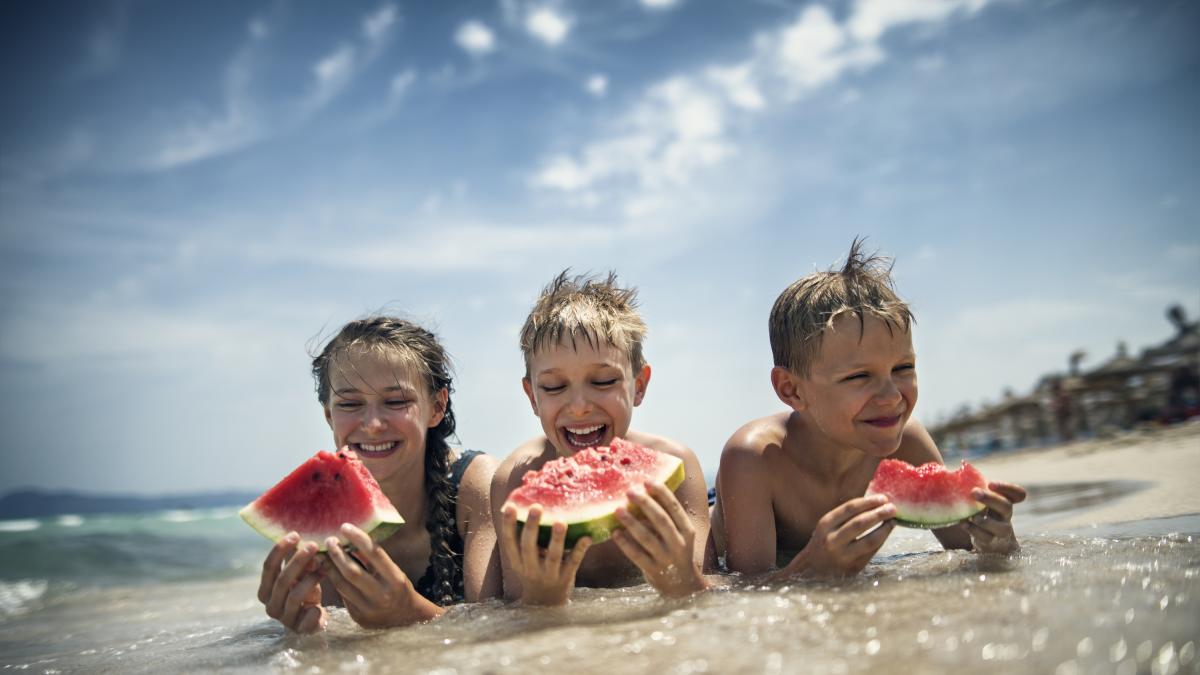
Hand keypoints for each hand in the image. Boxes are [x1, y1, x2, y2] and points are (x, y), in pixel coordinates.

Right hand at [257, 532, 326, 632]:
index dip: (280, 550)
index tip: (295, 534)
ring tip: (324, 568)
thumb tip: (305, 542)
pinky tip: (320, 606)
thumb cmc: (305, 591)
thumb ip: (299, 560)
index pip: (268, 567)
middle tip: (314, 545)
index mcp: (265, 590)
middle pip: (282, 580)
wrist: (314, 619)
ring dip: (310, 580)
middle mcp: (270, 605)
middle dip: (298, 561)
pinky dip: (314, 610)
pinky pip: (306, 617)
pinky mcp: (299, 630)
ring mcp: (284, 619)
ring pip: (294, 596)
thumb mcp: (301, 574)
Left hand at [320, 524, 442, 628]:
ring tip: (323, 555)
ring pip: (342, 585)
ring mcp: (368, 609)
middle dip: (337, 554)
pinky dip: (335, 581)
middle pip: (352, 571)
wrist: (406, 618)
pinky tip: (328, 571)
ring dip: (330, 568)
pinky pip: (343, 596)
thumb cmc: (399, 588)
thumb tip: (352, 540)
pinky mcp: (358, 617)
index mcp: (395, 579)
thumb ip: (374, 560)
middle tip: (329, 540)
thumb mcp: (394, 571)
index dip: (358, 538)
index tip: (345, 527)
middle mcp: (382, 595)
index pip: (374, 554)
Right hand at [499, 504, 591, 605]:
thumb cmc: (534, 571)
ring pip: (552, 556)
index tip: (510, 507)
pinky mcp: (565, 579)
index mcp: (517, 561)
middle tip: (537, 507)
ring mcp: (548, 575)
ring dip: (557, 539)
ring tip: (561, 522)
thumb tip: (527, 504)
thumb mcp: (523, 560)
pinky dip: (580, 550)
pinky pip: (573, 563)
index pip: (509, 541)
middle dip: (532, 527)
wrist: (545, 603)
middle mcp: (530, 569)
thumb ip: (525, 539)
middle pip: (529, 547)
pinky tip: (586, 537)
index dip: (508, 524)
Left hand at [611, 481, 708, 596]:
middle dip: (645, 504)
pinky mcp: (654, 570)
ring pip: (647, 538)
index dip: (661, 493)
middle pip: (661, 520)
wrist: (683, 586)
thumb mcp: (680, 536)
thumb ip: (667, 519)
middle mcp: (679, 544)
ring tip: (617, 510)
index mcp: (687, 531)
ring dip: (631, 522)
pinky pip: (637, 555)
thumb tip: (643, 495)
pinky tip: (614, 533)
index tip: (647, 480)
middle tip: (629, 491)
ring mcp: (666, 558)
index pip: (674, 508)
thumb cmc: (676, 553)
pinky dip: (625, 544)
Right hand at [786, 495, 895, 578]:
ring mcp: (843, 555)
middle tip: (893, 508)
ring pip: (870, 541)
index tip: (883, 498)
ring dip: (884, 530)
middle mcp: (833, 540)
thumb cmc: (825, 541)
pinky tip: (886, 533)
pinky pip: (871, 552)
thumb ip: (847, 516)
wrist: (812, 569)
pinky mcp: (853, 568)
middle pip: (860, 523)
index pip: (850, 508)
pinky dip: (881, 541)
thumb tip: (877, 503)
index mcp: (826, 524)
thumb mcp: (828, 526)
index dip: (869, 502)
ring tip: (893, 521)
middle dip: (879, 514)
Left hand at [965, 482, 1025, 553]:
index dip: (1007, 488)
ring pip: (1000, 527)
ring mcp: (1000, 530)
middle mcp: (1005, 516)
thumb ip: (975, 488)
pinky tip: (964, 524)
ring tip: (972, 516)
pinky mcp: (991, 542)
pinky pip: (986, 538)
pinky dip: (974, 530)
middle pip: (1006, 506)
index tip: (991, 483)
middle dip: (990, 499)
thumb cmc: (980, 514)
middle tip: (974, 492)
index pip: (1018, 494)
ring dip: (984, 520)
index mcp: (1004, 502)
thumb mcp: (980, 501)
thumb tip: (959, 469)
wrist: (990, 543)